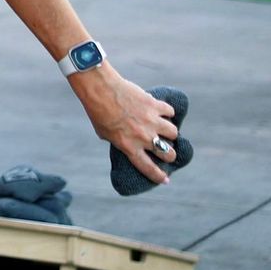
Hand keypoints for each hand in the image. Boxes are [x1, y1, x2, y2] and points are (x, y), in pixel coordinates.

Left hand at [76, 65, 177, 185]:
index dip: (158, 176)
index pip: (148, 167)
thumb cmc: (97, 111)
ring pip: (173, 132)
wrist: (100, 89)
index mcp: (129, 146)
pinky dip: (167, 112)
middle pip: (168, 153)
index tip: (165, 179)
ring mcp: (151, 121)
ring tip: (165, 129)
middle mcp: (143, 137)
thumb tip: (125, 141)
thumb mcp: (104, 133)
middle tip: (167, 150)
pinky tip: (163, 111)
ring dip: (170, 132)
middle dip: (170, 154)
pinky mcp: (154, 105)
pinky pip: (169, 111)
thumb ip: (118, 139)